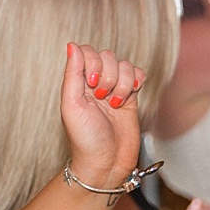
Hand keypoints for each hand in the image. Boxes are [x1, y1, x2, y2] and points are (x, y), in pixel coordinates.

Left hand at [59, 43, 143, 185]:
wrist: (106, 164)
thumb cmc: (84, 139)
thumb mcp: (72, 106)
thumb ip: (72, 74)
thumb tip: (72, 45)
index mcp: (76, 83)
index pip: (86, 52)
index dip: (92, 63)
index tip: (91, 85)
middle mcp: (95, 83)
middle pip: (107, 56)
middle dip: (108, 76)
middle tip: (102, 98)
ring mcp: (113, 89)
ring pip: (124, 65)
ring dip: (122, 83)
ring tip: (115, 103)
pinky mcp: (131, 97)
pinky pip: (138, 74)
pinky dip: (136, 80)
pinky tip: (129, 96)